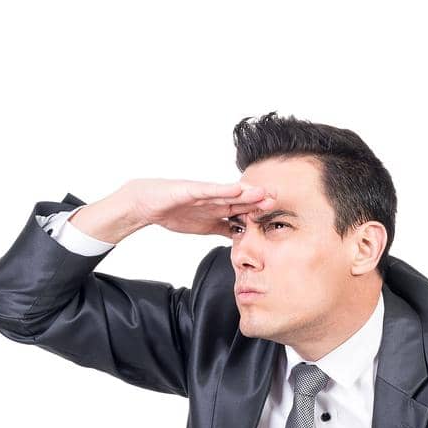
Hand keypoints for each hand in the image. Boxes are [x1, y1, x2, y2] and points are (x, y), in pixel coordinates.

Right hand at [121, 177, 276, 235]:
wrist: (148, 204)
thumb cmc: (174, 212)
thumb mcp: (205, 227)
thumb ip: (223, 230)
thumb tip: (240, 237)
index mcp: (219, 209)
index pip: (243, 211)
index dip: (258, 213)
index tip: (277, 217)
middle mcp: (215, 199)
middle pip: (241, 201)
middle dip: (258, 202)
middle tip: (278, 202)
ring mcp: (204, 194)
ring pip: (229, 194)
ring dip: (246, 194)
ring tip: (263, 193)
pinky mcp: (192, 191)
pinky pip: (210, 190)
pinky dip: (223, 190)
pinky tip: (237, 189)